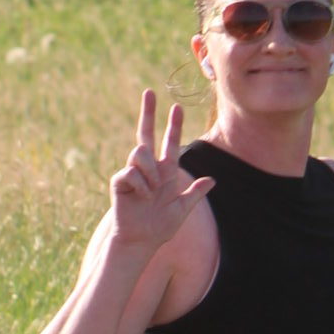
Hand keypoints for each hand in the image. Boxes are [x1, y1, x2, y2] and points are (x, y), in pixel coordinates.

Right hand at [107, 91, 213, 254]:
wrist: (141, 241)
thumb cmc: (160, 227)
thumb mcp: (182, 209)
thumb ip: (195, 193)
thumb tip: (213, 180)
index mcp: (165, 171)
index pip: (169, 143)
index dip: (173, 125)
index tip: (177, 107)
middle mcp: (149, 168)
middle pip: (146, 134)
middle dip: (148, 113)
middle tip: (149, 92)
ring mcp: (133, 173)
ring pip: (140, 152)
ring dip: (150, 171)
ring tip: (152, 191)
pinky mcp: (120, 181)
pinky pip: (131, 172)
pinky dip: (142, 184)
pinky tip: (143, 197)